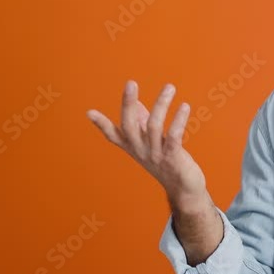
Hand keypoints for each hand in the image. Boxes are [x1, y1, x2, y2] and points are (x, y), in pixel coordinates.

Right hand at [86, 80, 209, 211]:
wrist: (184, 190)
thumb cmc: (168, 163)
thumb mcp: (151, 143)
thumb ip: (144, 123)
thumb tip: (138, 103)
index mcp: (134, 147)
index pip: (113, 135)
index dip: (101, 125)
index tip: (89, 112)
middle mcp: (141, 151)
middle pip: (129, 125)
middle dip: (128, 103)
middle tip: (130, 83)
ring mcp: (156, 155)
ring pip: (154, 126)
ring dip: (161, 104)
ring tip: (170, 87)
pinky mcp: (173, 158)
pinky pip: (174, 136)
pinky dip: (178, 120)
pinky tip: (184, 106)